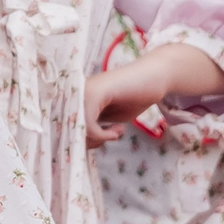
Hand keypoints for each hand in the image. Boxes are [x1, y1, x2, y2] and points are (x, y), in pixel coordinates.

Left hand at [82, 45, 223, 146]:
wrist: (153, 79)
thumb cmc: (134, 98)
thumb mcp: (109, 119)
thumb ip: (93, 128)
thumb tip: (76, 145)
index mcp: (79, 96)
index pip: (69, 126)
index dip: (87, 140)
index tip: (107, 138)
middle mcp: (76, 91)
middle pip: (70, 129)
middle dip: (92, 142)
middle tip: (112, 136)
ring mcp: (83, 91)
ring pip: (77, 128)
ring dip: (98, 139)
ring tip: (116, 132)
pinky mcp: (93, 93)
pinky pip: (88, 125)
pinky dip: (102, 135)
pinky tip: (118, 130)